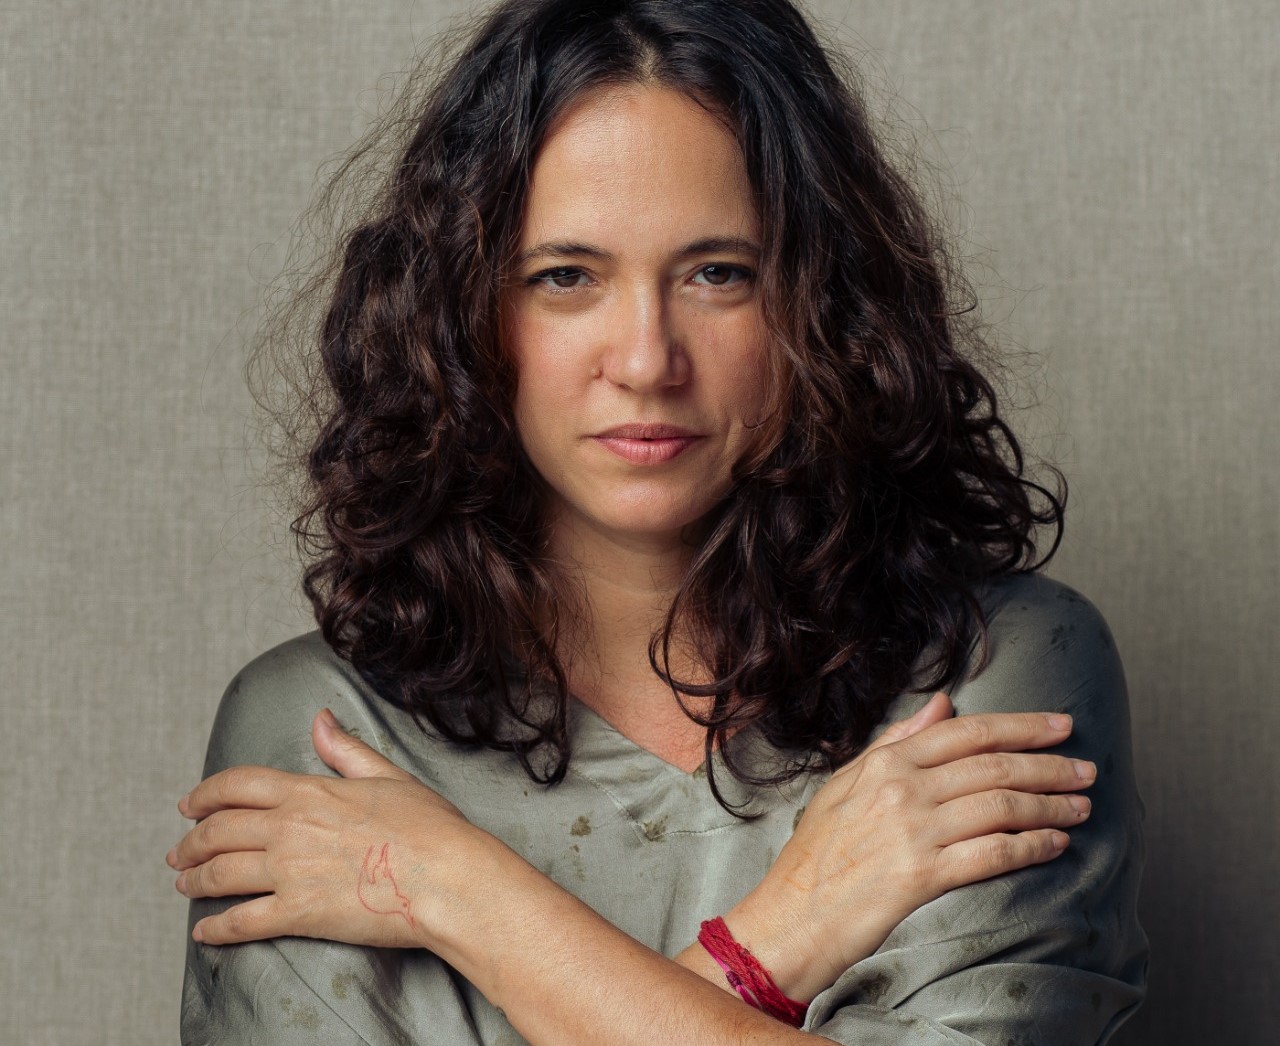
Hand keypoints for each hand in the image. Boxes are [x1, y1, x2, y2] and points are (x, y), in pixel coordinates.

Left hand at [167, 709, 482, 947]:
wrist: (446, 876)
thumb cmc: (429, 828)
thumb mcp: (388, 776)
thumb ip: (345, 750)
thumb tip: (319, 719)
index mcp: (310, 792)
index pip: (238, 786)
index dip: (205, 794)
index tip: (187, 805)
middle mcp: (290, 829)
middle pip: (219, 831)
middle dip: (191, 842)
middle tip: (179, 853)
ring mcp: (290, 872)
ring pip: (221, 873)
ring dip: (195, 880)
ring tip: (186, 886)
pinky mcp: (298, 914)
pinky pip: (241, 921)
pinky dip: (215, 928)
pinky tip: (204, 932)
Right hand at [728, 692, 1094, 1000]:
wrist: (790, 917)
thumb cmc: (816, 855)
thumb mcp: (845, 783)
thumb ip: (895, 742)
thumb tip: (942, 704)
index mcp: (886, 762)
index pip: (968, 732)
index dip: (1022, 727)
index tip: (1060, 726)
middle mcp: (902, 790)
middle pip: (994, 766)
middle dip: (1050, 766)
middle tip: (1087, 769)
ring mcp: (912, 832)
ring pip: (1001, 807)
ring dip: (1050, 806)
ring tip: (1081, 807)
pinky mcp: (922, 877)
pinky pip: (993, 854)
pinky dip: (1031, 847)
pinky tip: (1055, 845)